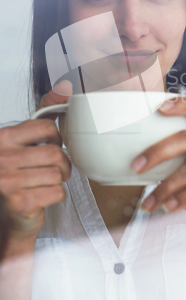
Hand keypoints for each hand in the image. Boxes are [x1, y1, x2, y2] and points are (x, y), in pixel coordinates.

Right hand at [0, 81, 71, 242]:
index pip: (45, 128)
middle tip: (57, 168)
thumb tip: (65, 86)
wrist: (6, 212)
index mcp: (4, 137)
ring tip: (50, 181)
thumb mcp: (27, 137)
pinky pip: (56, 192)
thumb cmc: (17, 171)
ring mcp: (8, 181)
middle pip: (54, 153)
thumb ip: (45, 111)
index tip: (51, 145)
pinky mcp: (19, 202)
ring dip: (60, 180)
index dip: (55, 139)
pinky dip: (57, 195)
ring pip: (57, 174)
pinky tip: (44, 195)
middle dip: (62, 163)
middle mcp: (2, 157)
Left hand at [133, 96, 185, 234]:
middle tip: (137, 166)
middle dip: (159, 152)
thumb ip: (169, 163)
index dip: (181, 104)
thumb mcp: (182, 175)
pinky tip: (170, 207)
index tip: (159, 109)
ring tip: (151, 202)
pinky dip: (185, 198)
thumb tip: (135, 161)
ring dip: (167, 187)